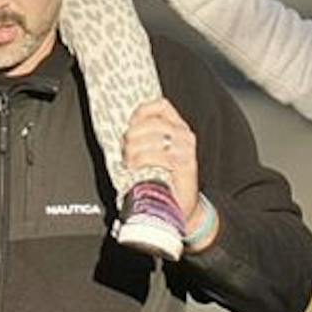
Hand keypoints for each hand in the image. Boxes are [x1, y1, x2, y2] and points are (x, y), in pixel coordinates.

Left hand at [124, 97, 199, 226]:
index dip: (141, 113)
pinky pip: (158, 155)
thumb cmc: (167, 179)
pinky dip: (141, 160)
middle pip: (150, 123)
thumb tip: (126, 134)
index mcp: (179, 127)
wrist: (183, 205)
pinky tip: (135, 167)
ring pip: (151, 138)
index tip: (130, 126)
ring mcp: (186, 148)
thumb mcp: (159, 153)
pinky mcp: (185, 163)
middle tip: (125, 152)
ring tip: (129, 161)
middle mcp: (185, 134)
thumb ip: (147, 139)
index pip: (160, 106)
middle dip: (132, 137)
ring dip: (134, 150)